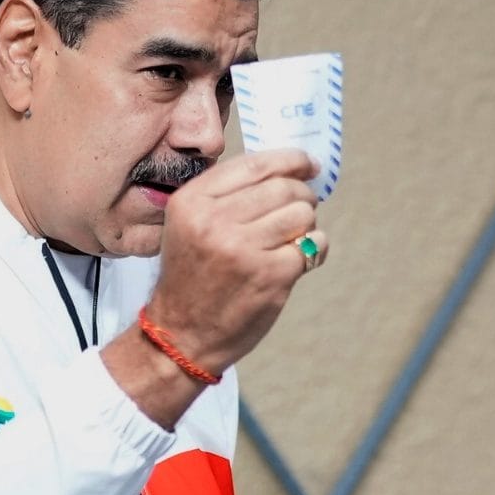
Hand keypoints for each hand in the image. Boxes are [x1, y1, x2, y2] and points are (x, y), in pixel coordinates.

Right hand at [147, 149, 326, 374]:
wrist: (182, 334)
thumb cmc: (192, 276)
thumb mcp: (188, 224)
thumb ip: (226, 194)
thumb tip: (287, 167)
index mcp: (192, 202)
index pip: (255, 165)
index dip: (291, 160)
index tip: (308, 164)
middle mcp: (214, 221)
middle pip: (284, 187)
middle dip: (302, 195)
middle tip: (302, 207)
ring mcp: (243, 249)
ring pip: (302, 213)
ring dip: (307, 223)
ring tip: (292, 237)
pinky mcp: (270, 275)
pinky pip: (313, 244)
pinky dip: (313, 249)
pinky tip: (296, 259)